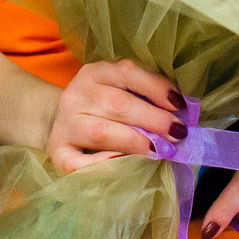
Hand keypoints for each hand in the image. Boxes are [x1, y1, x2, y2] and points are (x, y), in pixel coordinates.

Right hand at [45, 60, 186, 173]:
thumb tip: (181, 111)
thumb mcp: (118, 90)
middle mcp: (76, 95)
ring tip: (159, 150)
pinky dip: (103, 164)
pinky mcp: (57, 153)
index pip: (127, 73)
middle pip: (117, 104)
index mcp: (95, 73)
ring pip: (101, 132)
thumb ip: (145, 95)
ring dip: (135, 142)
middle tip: (178, 133)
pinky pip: (79, 163)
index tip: (180, 105)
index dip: (156, 88)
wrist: (59, 123)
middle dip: (153, 120)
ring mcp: (64, 125)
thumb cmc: (101, 109)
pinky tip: (123, 165)